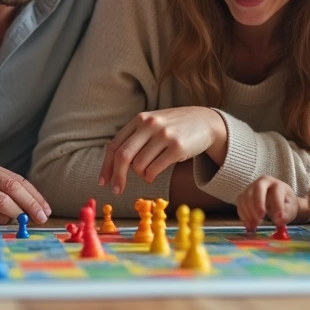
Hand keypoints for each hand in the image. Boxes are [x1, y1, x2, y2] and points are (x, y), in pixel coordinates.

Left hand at [99, 107, 227, 193]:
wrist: (206, 121)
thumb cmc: (174, 127)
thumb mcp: (153, 124)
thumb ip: (135, 138)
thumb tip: (114, 165)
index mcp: (140, 119)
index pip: (115, 145)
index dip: (107, 166)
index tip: (103, 181)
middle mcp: (150, 125)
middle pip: (123, 156)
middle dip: (117, 177)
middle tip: (116, 190)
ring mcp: (164, 135)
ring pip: (139, 166)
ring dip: (141, 175)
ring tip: (148, 172)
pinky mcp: (177, 147)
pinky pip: (154, 170)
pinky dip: (151, 177)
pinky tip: (154, 174)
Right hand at [236, 176, 308, 231]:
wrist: (278, 201)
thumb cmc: (285, 204)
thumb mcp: (290, 209)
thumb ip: (286, 214)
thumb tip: (278, 220)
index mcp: (277, 184)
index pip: (276, 192)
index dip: (277, 204)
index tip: (278, 217)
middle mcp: (263, 182)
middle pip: (258, 189)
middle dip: (258, 203)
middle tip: (260, 218)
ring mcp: (251, 188)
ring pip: (246, 196)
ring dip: (249, 212)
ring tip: (255, 226)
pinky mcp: (243, 195)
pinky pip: (240, 204)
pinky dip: (243, 215)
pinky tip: (249, 225)